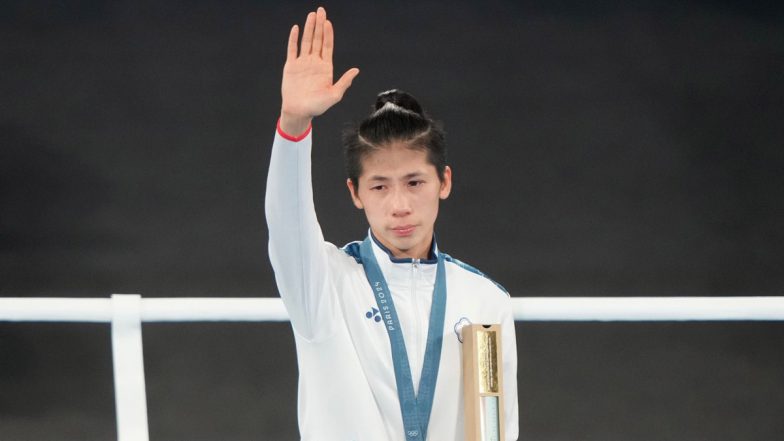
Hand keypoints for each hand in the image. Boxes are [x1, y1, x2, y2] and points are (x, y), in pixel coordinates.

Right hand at [280, 7, 359, 134]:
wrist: (299, 112)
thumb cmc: (317, 106)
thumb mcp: (334, 95)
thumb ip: (344, 82)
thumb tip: (356, 70)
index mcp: (325, 68)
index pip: (327, 46)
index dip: (328, 34)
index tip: (328, 22)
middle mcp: (314, 62)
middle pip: (317, 40)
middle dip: (319, 25)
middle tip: (320, 11)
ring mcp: (302, 63)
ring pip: (306, 41)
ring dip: (309, 28)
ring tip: (311, 15)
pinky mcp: (291, 66)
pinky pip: (292, 49)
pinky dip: (294, 39)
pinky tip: (296, 28)